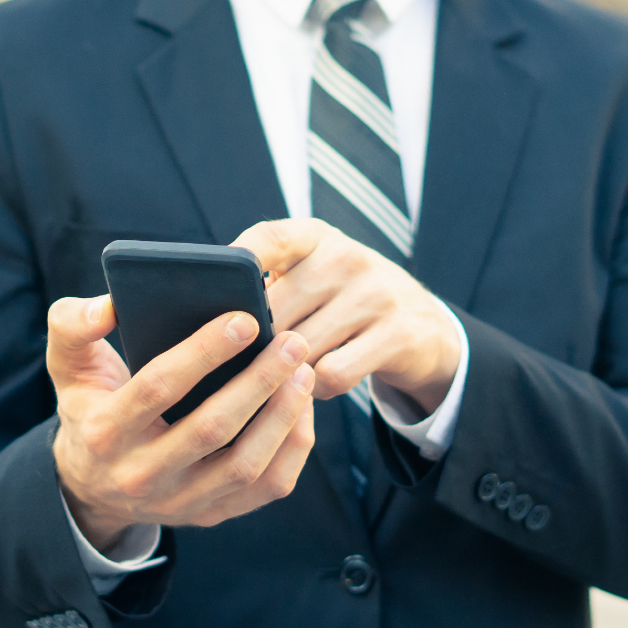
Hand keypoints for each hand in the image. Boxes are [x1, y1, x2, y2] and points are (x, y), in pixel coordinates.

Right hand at [48, 294, 317, 552]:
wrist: (92, 484)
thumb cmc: (89, 407)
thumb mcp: (66, 366)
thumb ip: (73, 325)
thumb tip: (110, 304)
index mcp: (104, 431)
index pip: (158, 388)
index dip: (203, 353)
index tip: (244, 319)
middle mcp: (140, 474)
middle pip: (211, 429)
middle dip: (259, 381)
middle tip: (292, 341)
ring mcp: (179, 501)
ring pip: (245, 465)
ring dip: (283, 416)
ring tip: (302, 370)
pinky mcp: (211, 513)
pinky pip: (266, 487)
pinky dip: (292, 446)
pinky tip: (301, 406)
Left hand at [232, 219, 459, 414]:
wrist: (423, 326)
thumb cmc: (343, 302)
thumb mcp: (312, 277)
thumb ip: (267, 285)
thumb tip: (204, 320)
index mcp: (317, 238)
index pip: (270, 238)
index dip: (239, 260)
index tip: (215, 284)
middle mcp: (348, 258)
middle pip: (276, 311)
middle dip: (257, 344)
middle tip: (250, 362)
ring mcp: (377, 295)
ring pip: (300, 349)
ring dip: (286, 371)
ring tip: (289, 371)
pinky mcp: (398, 334)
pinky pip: (331, 374)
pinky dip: (317, 389)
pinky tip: (318, 382)